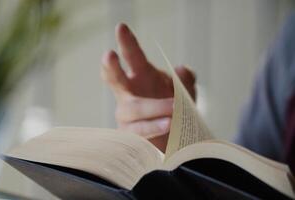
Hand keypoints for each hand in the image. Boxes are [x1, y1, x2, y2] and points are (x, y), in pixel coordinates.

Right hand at [101, 23, 195, 151]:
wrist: (176, 140)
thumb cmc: (175, 111)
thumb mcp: (185, 92)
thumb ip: (185, 80)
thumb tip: (181, 71)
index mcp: (140, 76)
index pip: (131, 56)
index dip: (126, 43)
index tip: (121, 27)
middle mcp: (128, 93)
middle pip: (114, 78)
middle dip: (111, 67)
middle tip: (109, 55)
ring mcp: (127, 114)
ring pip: (132, 108)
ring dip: (154, 107)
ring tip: (174, 108)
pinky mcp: (129, 134)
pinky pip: (139, 130)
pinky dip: (154, 126)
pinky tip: (168, 124)